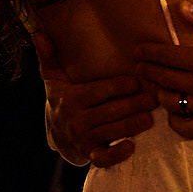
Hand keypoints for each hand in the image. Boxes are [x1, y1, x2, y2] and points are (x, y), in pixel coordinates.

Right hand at [36, 31, 152, 168]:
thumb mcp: (54, 77)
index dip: (118, 87)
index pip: (98, 91)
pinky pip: (103, 158)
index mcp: (71, 98)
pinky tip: (131, 147)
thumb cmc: (63, 97)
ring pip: (111, 132)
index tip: (137, 82)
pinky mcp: (90, 154)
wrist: (58, 131)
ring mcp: (84, 138)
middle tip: (154, 99)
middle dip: (133, 105)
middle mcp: (77, 120)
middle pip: (109, 112)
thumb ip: (49, 56)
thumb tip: (39, 33)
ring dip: (132, 127)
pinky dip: (116, 155)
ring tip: (150, 118)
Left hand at [135, 1, 192, 137]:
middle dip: (146, 72)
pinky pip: (184, 127)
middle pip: (163, 79)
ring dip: (159, 93)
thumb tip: (179, 6)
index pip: (165, 57)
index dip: (148, 53)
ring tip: (156, 86)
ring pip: (170, 103)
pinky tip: (174, 111)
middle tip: (138, 67)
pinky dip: (174, 120)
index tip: (137, 51)